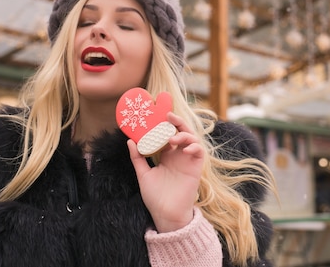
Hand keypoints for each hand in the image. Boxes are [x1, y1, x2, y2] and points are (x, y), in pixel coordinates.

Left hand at [128, 112, 203, 232]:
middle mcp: (178, 155)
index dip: (164, 125)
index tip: (155, 116)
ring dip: (184, 135)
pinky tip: (185, 149)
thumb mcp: (143, 174)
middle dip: (177, 122)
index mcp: (166, 155)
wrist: (165, 214)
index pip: (168, 134)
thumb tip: (130, 141)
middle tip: (168, 116)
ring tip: (173, 139)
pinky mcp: (196, 168)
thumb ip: (138, 158)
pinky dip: (194, 147)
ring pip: (192, 139)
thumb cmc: (155, 197)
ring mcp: (188, 160)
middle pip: (181, 132)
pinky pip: (199, 152)